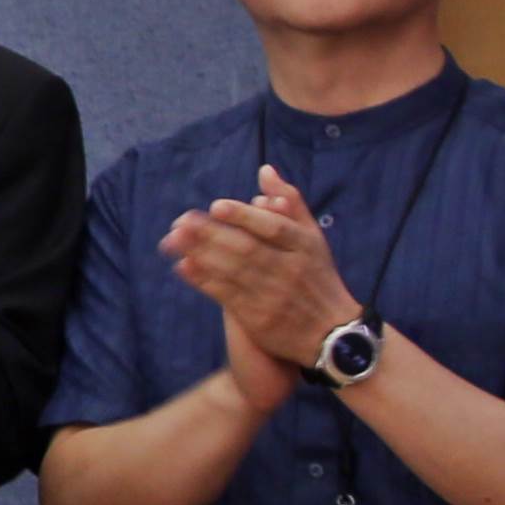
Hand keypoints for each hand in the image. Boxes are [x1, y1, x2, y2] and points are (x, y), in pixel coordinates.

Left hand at [169, 168, 354, 398]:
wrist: (332, 334)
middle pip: (247, 249)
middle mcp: (290, 270)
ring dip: (200, 255)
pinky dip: (204, 281)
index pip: (274, 228)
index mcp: (305, 246)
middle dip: (210, 234)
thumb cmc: (317, 276)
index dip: (244, 216)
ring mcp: (274, 296)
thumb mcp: (313, 238)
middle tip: (179, 221)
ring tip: (172, 240)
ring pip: (233, 272)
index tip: (215, 206)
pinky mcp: (259, 319)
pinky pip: (227, 296)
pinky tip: (183, 266)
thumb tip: (264, 170)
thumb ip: (290, 203)